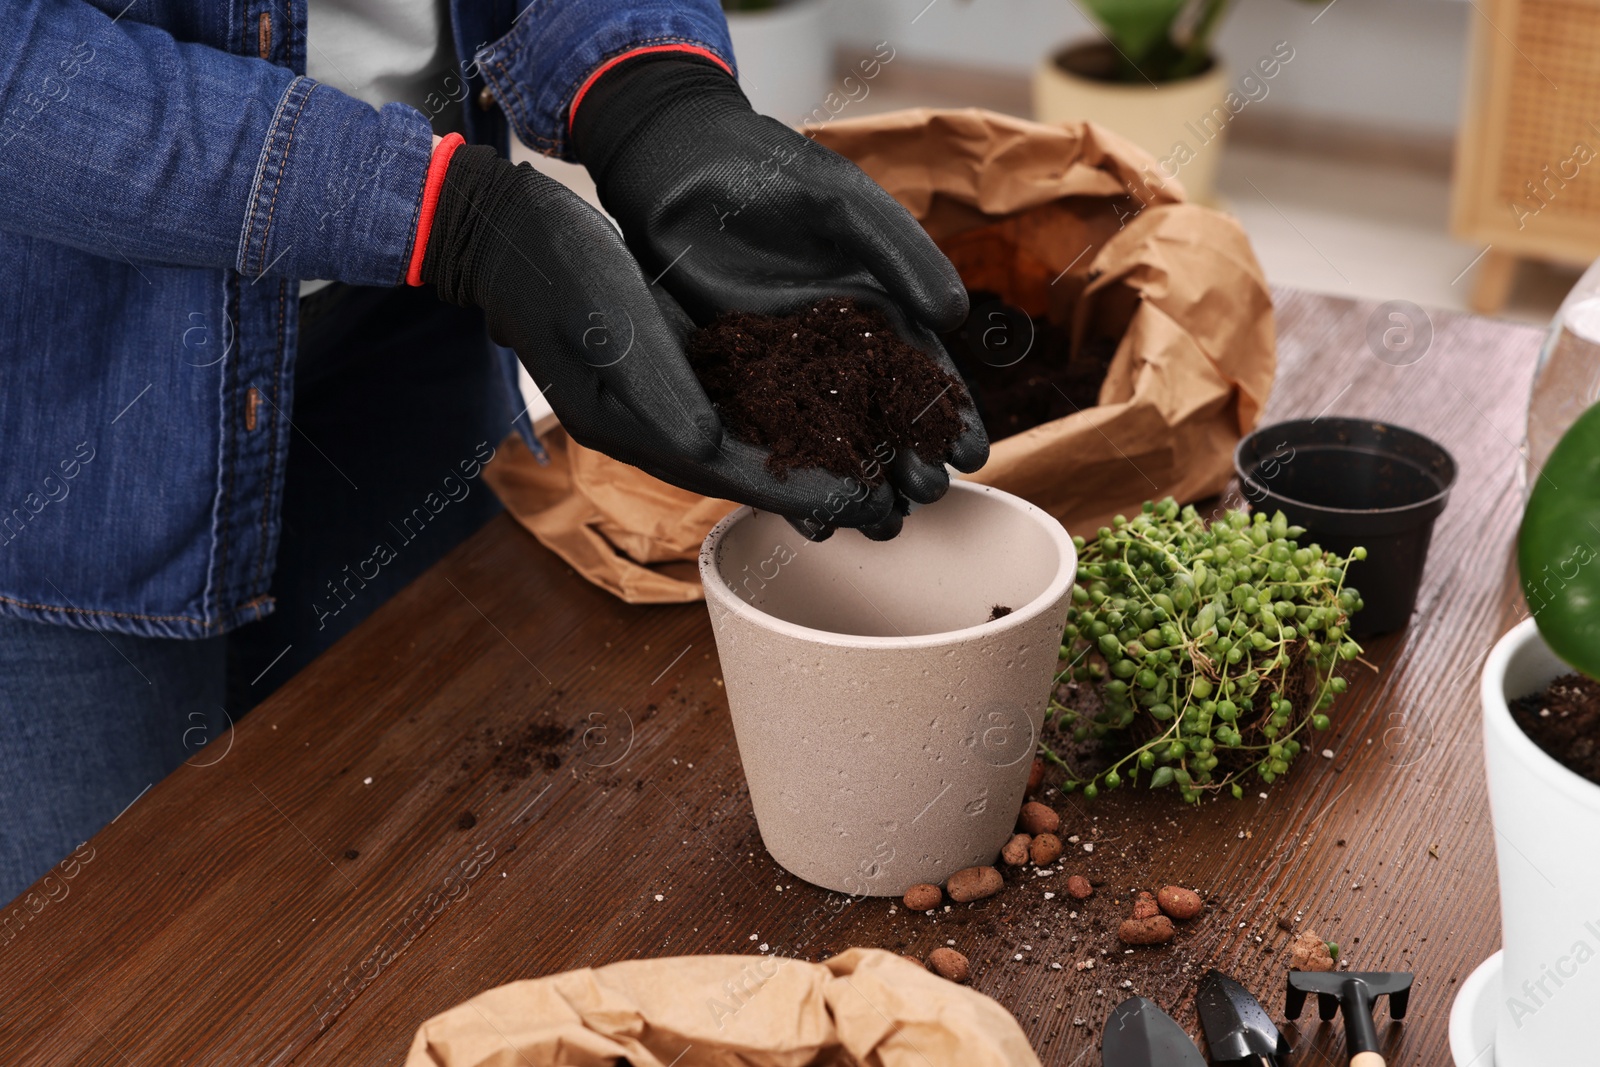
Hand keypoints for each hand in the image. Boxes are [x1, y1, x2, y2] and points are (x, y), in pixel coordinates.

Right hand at [419, 142, 895, 531]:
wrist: (513, 240)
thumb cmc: (557, 278)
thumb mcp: (609, 329)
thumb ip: (660, 391)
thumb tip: (708, 443)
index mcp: (640, 431)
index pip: (737, 475)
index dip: (804, 492)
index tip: (865, 503)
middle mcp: (663, 425)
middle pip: (757, 469)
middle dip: (824, 486)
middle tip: (896, 502)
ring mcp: (673, 398)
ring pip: (760, 439)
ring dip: (819, 453)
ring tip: (885, 464)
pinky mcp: (683, 365)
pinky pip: (750, 400)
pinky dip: (796, 409)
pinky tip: (842, 405)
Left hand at [571, 55, 988, 539]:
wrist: (680, 162)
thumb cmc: (772, 170)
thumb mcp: (845, 203)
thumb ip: (901, 252)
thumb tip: (955, 315)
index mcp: (878, 303)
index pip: (924, 368)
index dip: (951, 412)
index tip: (973, 453)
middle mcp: (838, 343)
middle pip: (884, 414)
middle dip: (910, 458)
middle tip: (930, 496)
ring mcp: (787, 363)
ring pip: (831, 433)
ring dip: (857, 476)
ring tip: (880, 520)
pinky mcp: (736, 373)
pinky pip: (768, 430)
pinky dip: (788, 468)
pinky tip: (806, 512)